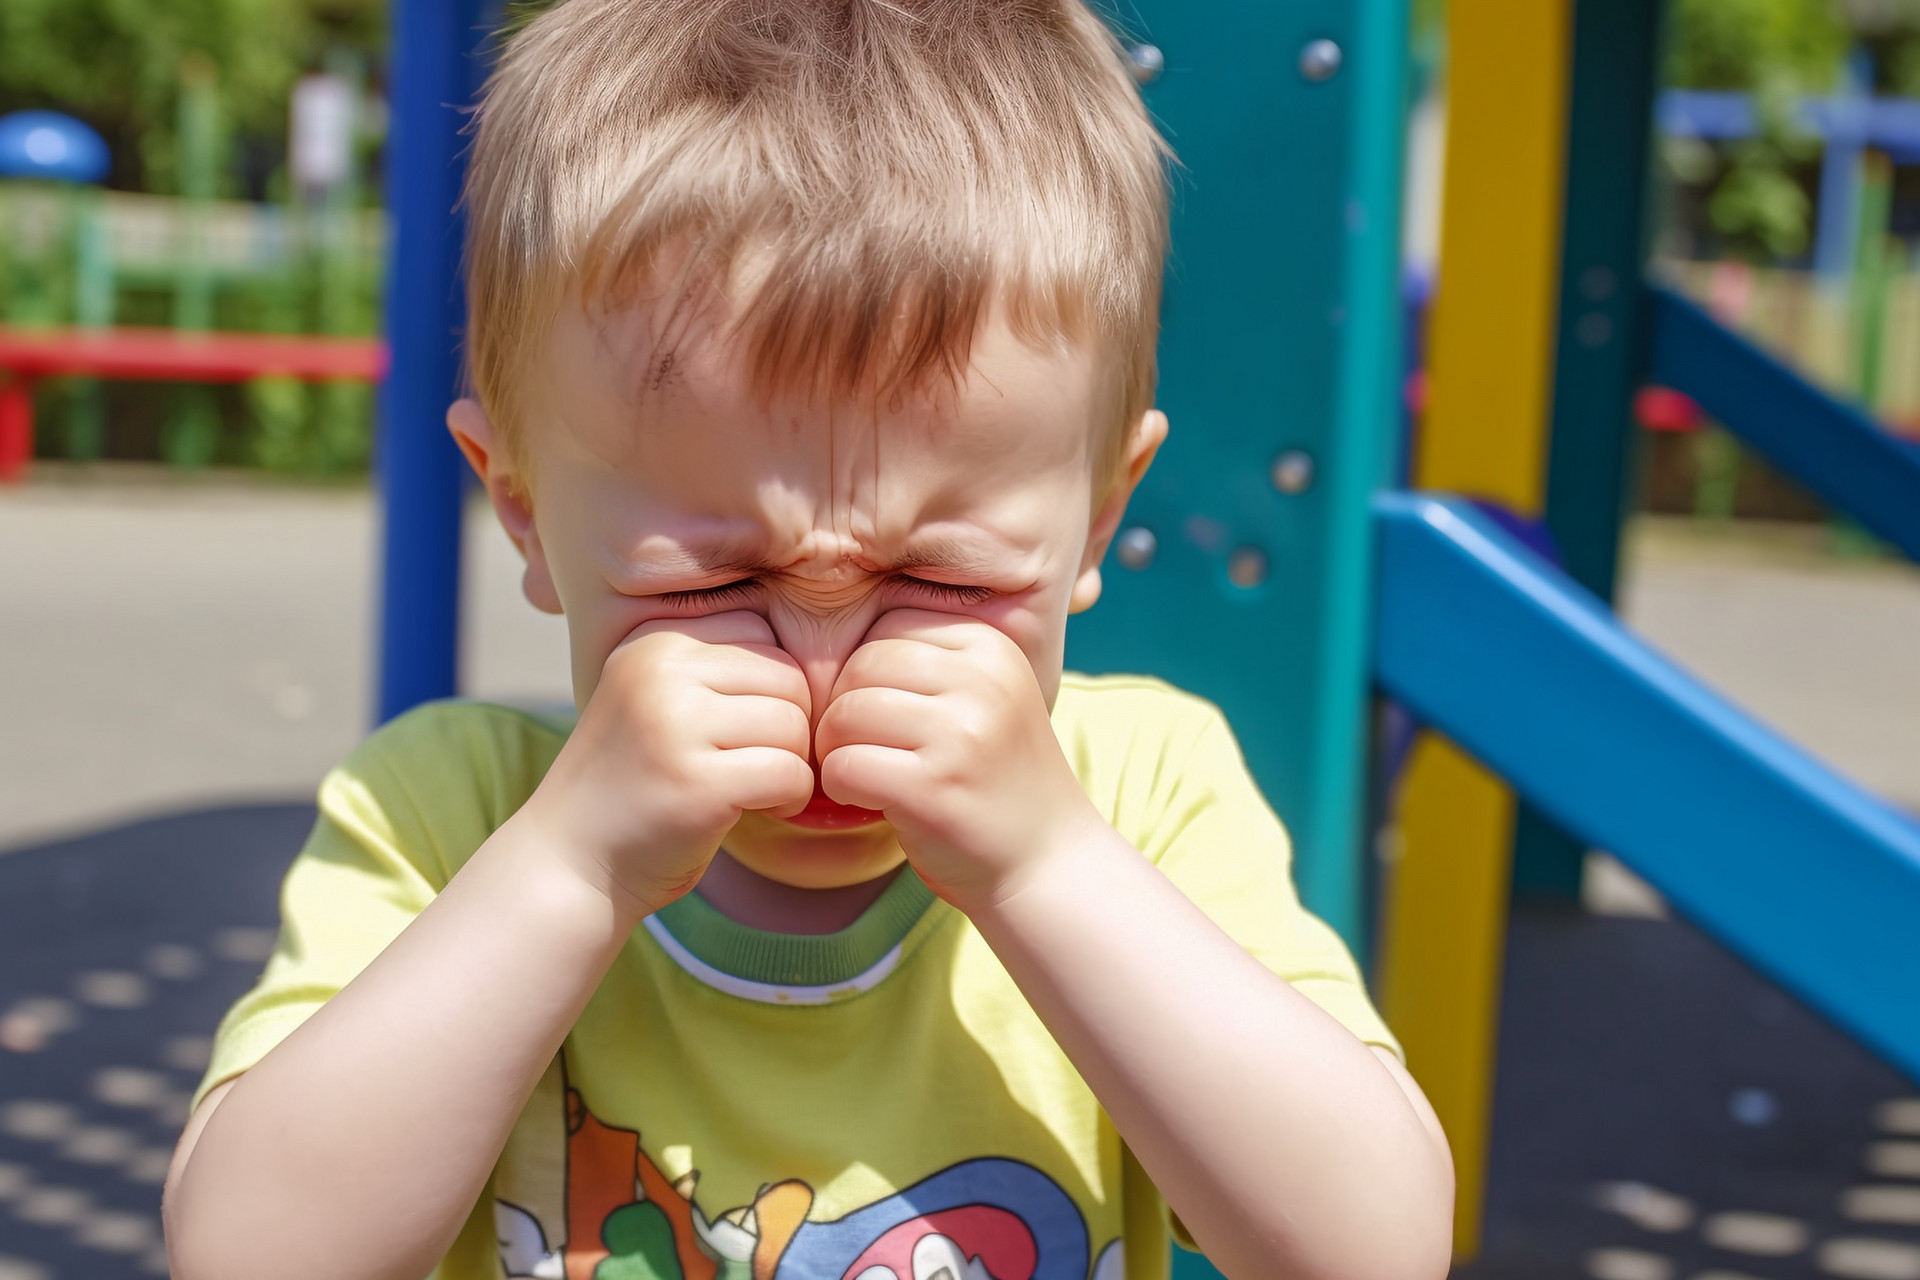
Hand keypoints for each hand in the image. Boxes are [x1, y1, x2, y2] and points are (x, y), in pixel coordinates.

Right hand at [521, 611, 814, 917]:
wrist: (570, 866)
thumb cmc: (632, 787)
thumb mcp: (661, 705)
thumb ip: (718, 673)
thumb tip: (818, 658)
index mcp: (654, 642)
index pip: (759, 629)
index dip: (770, 685)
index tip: (744, 729)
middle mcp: (660, 670)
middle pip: (785, 675)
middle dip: (789, 725)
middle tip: (759, 763)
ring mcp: (675, 725)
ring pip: (793, 722)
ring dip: (792, 763)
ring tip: (756, 788)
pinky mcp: (697, 783)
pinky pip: (790, 771)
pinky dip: (792, 797)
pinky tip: (762, 810)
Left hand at [813, 610, 1104, 910]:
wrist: (1048, 862)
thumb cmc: (996, 779)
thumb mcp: (981, 699)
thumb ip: (927, 662)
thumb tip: (829, 632)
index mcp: (992, 646)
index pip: (889, 626)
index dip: (868, 671)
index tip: (887, 715)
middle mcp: (982, 681)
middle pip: (861, 665)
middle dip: (845, 709)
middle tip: (864, 748)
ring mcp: (960, 734)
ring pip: (845, 713)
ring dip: (837, 750)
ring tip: (868, 774)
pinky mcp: (933, 787)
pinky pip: (843, 765)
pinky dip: (840, 787)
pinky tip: (870, 801)